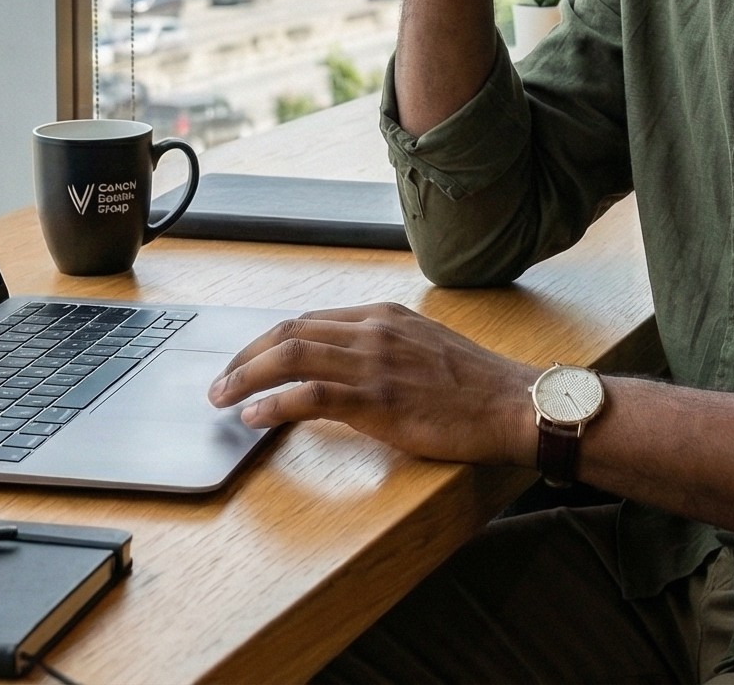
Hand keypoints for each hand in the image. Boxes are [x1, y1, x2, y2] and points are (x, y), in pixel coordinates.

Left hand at [206, 302, 539, 465]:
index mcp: (383, 316)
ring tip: (222, 397)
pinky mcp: (377, 401)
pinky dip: (274, 404)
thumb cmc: (476, 385)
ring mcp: (374, 364)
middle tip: (220, 380)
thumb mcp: (425, 347)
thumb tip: (346, 367)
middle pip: (290, 331)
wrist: (513, 404)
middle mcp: (373, 331)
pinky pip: (310, 396)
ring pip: (291, 357)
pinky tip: (254, 417)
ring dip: (246, 376)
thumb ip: (384, 348)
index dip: (269, 340)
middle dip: (246, 355)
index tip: (248, 360)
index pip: (309, 320)